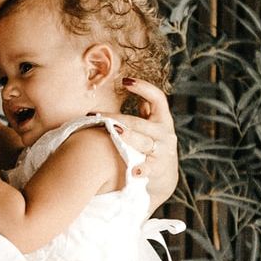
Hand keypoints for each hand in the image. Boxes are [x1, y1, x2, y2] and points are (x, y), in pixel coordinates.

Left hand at [115, 79, 178, 211]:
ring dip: (128, 137)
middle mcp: (164, 133)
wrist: (163, 179)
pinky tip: (132, 171)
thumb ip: (147, 113)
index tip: (125, 81)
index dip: (143, 88)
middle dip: (116, 119)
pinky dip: (142, 169)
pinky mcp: (159, 169)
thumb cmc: (152, 148)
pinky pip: (149, 167)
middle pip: (138, 122)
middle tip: (96, 116)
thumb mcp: (152, 128)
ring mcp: (162, 151)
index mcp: (162, 119)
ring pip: (143, 142)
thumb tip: (136, 94)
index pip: (157, 98)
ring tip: (116, 132)